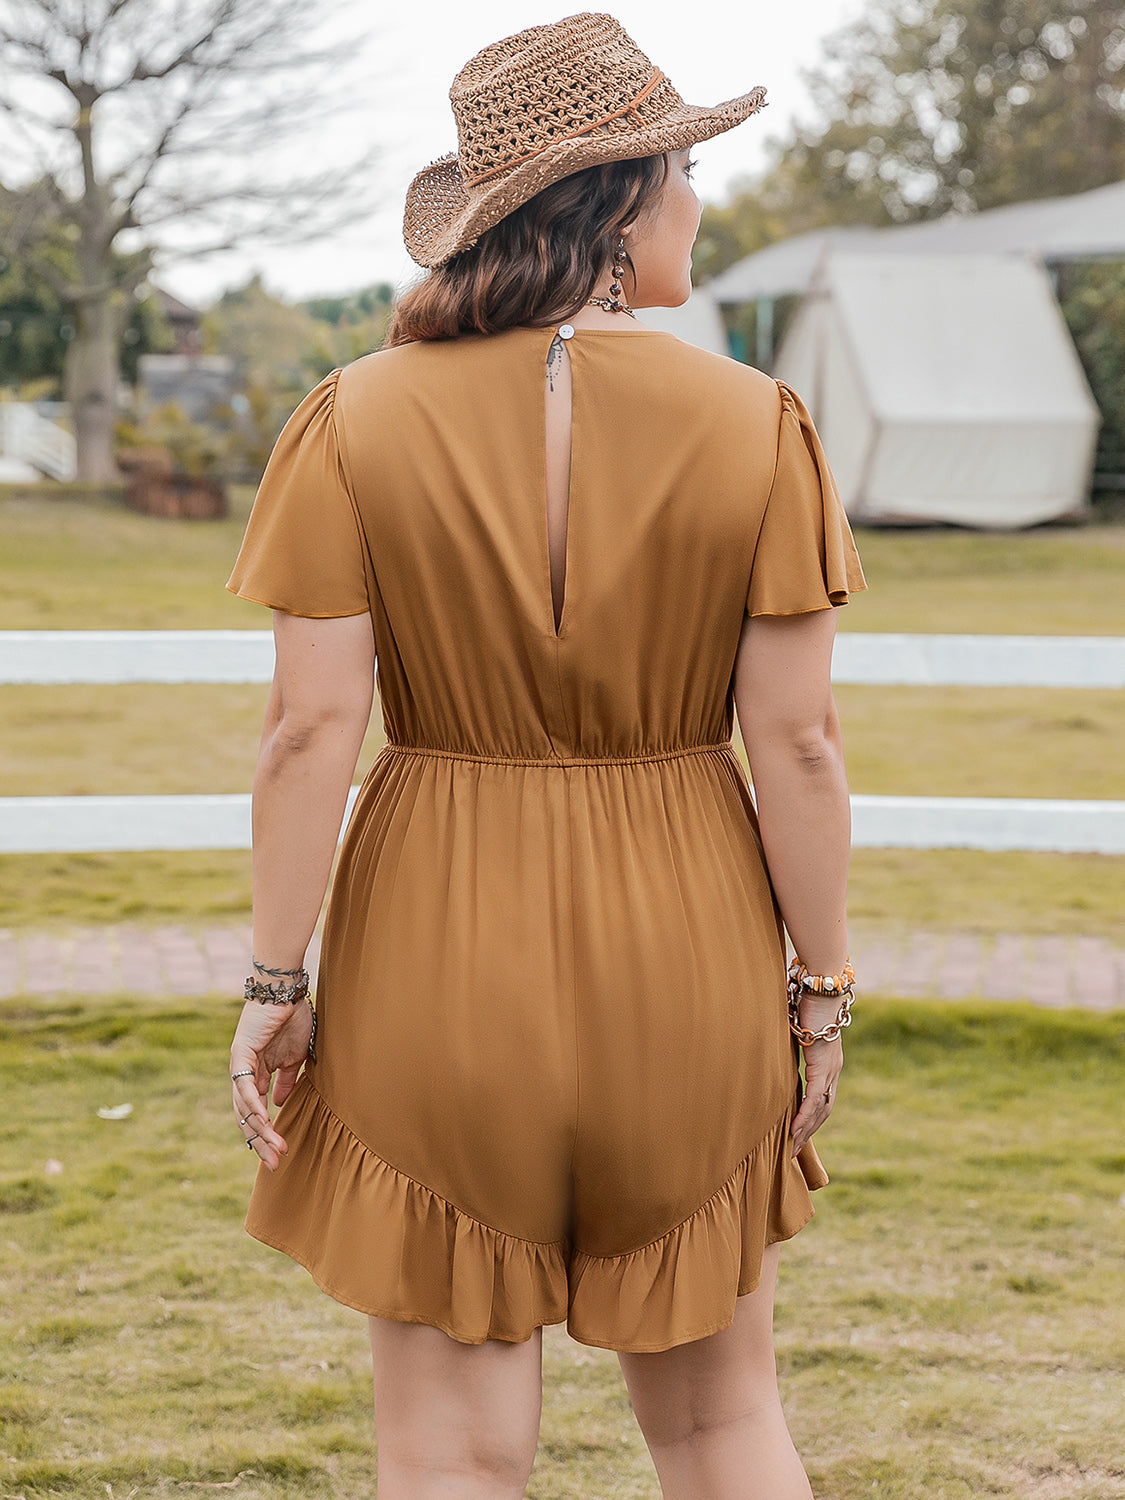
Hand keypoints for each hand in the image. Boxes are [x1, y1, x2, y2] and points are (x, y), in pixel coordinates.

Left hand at [230, 999, 313, 1170]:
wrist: (285, 991)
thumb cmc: (291, 1018)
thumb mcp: (294, 1057)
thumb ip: (287, 1081)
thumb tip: (280, 1105)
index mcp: (256, 1075)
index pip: (256, 1112)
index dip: (266, 1134)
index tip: (280, 1154)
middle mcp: (242, 1074)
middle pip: (247, 1117)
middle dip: (261, 1142)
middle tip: (275, 1164)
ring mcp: (239, 1066)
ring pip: (245, 1107)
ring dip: (261, 1130)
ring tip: (276, 1148)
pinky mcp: (240, 1055)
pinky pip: (245, 1086)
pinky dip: (254, 1105)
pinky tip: (264, 1121)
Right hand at [790, 995, 843, 1156]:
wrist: (821, 987)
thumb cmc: (806, 999)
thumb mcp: (795, 1027)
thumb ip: (788, 1041)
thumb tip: (768, 1042)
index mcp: (829, 1061)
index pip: (822, 1097)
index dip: (811, 1117)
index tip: (798, 1133)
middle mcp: (834, 1069)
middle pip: (824, 1110)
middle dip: (809, 1131)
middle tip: (794, 1150)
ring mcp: (831, 1068)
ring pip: (821, 1109)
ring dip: (807, 1130)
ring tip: (793, 1147)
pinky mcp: (824, 1065)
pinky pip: (814, 1098)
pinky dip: (804, 1116)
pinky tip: (795, 1131)